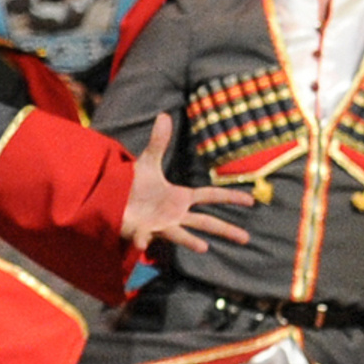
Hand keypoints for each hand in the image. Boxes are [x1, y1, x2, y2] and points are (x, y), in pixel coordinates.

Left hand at [120, 113, 253, 253]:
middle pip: (206, 222)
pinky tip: (142, 244)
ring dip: (190, 241)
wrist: (112, 200)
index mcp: (180, 197)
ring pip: (181, 235)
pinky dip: (143, 240)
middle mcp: (175, 214)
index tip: (251, 201)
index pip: (210, 196)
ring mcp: (161, 225)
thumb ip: (158, 142)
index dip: (230, 198)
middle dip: (226, 230)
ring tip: (204, 247)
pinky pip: (143, 236)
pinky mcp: (143, 232)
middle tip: (247, 239)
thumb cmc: (133, 185)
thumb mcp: (147, 162)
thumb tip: (164, 115)